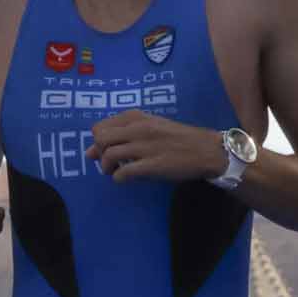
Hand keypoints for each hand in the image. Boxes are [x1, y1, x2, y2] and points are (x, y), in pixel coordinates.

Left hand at [85, 111, 224, 182]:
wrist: (207, 150)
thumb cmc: (179, 139)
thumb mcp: (151, 127)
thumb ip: (123, 135)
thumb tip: (90, 151)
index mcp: (137, 117)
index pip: (101, 126)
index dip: (99, 141)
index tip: (106, 150)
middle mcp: (139, 128)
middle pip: (101, 139)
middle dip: (99, 154)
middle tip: (108, 162)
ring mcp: (145, 146)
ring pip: (109, 155)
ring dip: (106, 167)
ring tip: (114, 172)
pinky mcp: (153, 165)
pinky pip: (124, 173)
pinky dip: (119, 178)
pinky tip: (126, 179)